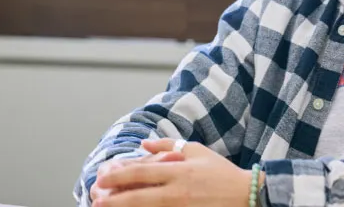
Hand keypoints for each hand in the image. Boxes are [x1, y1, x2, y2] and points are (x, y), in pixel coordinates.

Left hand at [92, 138, 255, 206]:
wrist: (248, 197)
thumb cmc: (222, 173)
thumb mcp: (197, 151)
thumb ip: (168, 146)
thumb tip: (144, 143)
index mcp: (179, 171)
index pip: (142, 173)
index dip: (119, 177)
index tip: (102, 179)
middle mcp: (177, 191)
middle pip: (138, 196)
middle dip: (114, 199)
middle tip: (95, 200)